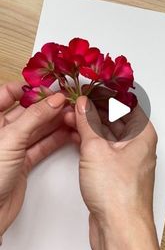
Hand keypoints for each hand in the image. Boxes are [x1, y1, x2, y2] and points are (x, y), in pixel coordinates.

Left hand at [0, 81, 69, 236]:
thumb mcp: (10, 139)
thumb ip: (34, 117)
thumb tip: (53, 100)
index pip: (9, 93)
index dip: (29, 88)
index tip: (49, 87)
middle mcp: (1, 131)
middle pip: (28, 111)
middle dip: (48, 106)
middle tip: (68, 102)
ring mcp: (13, 147)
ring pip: (38, 129)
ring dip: (56, 122)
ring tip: (73, 116)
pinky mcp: (23, 162)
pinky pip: (42, 146)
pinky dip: (56, 139)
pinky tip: (69, 133)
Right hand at [65, 97, 164, 249]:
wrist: (120, 229)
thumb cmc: (118, 193)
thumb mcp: (96, 149)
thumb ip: (87, 123)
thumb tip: (83, 105)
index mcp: (143, 133)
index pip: (127, 103)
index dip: (109, 93)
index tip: (92, 86)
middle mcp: (139, 145)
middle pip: (117, 118)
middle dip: (95, 109)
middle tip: (76, 101)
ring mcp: (128, 161)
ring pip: (109, 135)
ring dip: (91, 125)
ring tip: (71, 116)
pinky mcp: (117, 174)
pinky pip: (104, 150)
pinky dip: (91, 142)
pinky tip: (76, 136)